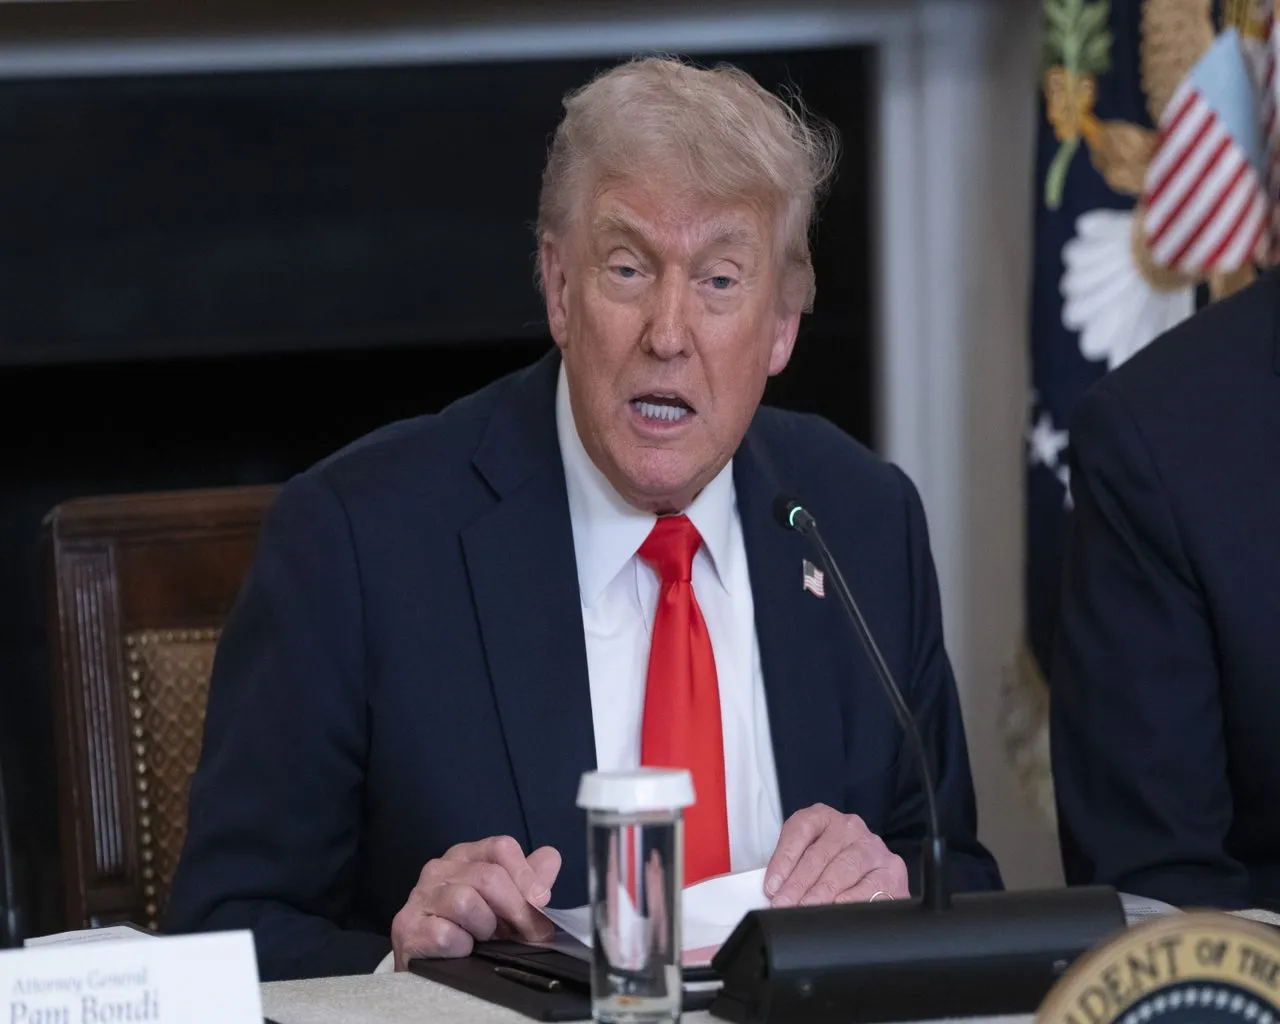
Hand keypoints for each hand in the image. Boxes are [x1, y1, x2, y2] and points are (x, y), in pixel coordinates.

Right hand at [391, 836, 561, 965]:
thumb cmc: (471, 930)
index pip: (501, 847)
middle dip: (516, 910)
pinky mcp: (407, 928)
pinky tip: (462, 951)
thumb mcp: (505, 903)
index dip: (527, 876)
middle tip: (528, 935)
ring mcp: (419, 896)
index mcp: (466, 856)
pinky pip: (447, 934)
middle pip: (489, 876)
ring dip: (484, 927)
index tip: (542, 902)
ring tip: (483, 939)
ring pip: (467, 901)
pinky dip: (463, 947)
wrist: (430, 967)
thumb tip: (550, 859)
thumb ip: (529, 880)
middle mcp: (439, 869)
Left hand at [764, 804, 908, 906]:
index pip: (800, 829)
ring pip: (845, 868)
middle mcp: (849, 827)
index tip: (772, 885)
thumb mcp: (807, 858)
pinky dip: (852, 899)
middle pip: (820, 853)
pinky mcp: (892, 871)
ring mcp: (873, 848)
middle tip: (784, 904)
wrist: (873, 878)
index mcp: (822, 817)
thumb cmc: (830, 868)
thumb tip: (773, 892)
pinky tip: (839, 907)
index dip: (783, 858)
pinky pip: (871, 886)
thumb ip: (790, 869)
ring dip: (822, 892)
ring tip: (806, 909)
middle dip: (798, 883)